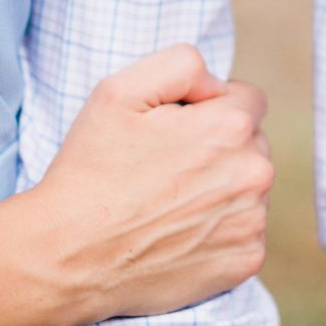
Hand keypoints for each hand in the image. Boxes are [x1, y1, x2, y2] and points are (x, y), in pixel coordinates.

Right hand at [25, 44, 272, 325]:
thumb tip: (216, 85)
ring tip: (165, 199)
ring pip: (248, 186)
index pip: (246, 98)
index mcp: (229, 127)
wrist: (72, 254)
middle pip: (251, 142)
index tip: (172, 127)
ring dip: (220, 186)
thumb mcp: (118, 90)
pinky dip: (218, 228)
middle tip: (163, 164)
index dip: (205, 106)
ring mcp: (251, 222)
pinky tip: (177, 230)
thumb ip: (181, 65)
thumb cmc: (92, 169)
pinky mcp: (244, 261)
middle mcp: (253, 174)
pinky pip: (245, 229)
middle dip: (216, 145)